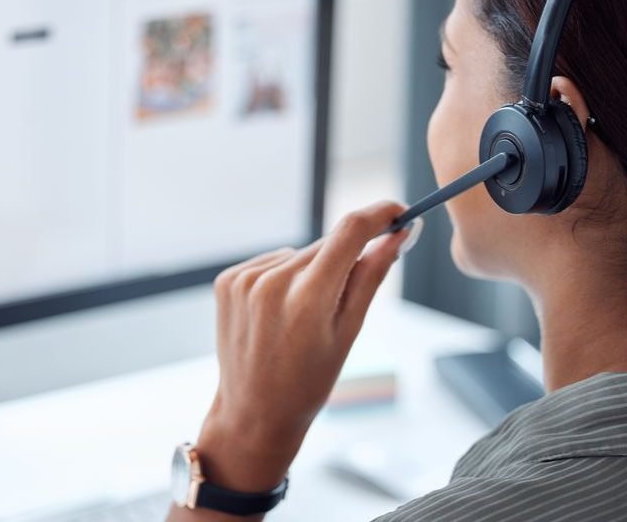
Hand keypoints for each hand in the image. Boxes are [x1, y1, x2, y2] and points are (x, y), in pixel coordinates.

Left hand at [195, 201, 415, 493]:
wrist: (253, 412)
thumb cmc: (308, 381)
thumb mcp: (348, 333)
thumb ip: (371, 277)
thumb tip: (397, 236)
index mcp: (307, 300)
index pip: (350, 232)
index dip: (379, 215)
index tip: (399, 213)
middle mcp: (272, 283)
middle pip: (326, 246)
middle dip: (345, 260)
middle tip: (342, 301)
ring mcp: (244, 280)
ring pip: (299, 255)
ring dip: (311, 272)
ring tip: (302, 318)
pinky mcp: (227, 281)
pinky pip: (272, 263)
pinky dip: (283, 278)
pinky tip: (279, 313)